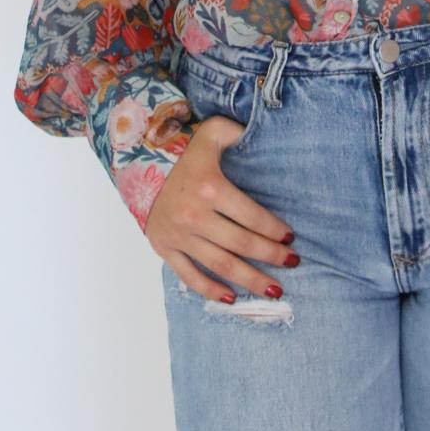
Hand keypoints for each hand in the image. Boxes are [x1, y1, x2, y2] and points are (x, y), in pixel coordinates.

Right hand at [146, 114, 297, 301]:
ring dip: (250, 279)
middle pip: (241, 244)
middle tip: (292, 263)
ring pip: (221, 265)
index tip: (291, 238)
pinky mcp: (165, 248)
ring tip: (274, 289)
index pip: (252, 216)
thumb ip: (236, 133)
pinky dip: (210, 290)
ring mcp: (179, 235)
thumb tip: (260, 137)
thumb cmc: (181, 150)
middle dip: (271, 256)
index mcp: (210, 188)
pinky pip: (189, 275)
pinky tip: (232, 298)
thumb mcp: (211, 132)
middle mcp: (194, 215)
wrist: (137, 163)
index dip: (274, 229)